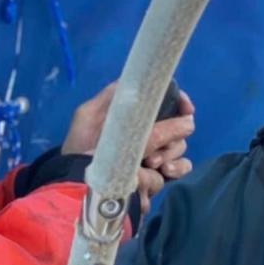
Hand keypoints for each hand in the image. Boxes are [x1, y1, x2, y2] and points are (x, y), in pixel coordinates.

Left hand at [61, 82, 195, 213]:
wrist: (77, 184)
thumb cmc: (79, 148)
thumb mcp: (88, 116)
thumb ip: (112, 96)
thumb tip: (143, 80)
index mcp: (133, 119)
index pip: (166, 106)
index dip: (180, 104)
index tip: (186, 109)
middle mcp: (146, 136)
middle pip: (178, 127)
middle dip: (172, 134)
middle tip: (153, 148)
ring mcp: (153, 158)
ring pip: (179, 149)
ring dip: (171, 153)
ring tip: (151, 163)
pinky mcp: (155, 179)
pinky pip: (177, 171)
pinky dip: (176, 169)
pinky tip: (163, 171)